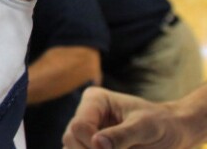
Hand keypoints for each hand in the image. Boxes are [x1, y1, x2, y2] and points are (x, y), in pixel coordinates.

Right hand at [63, 87, 191, 148]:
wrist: (173, 132)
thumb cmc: (161, 124)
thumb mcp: (145, 128)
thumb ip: (122, 135)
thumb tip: (97, 144)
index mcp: (95, 100)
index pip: (79, 126)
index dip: (92, 145)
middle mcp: (86, 113)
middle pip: (71, 138)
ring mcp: (86, 130)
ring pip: (71, 148)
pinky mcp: (90, 144)